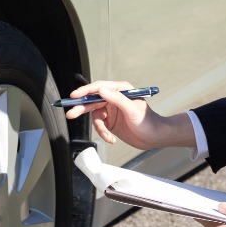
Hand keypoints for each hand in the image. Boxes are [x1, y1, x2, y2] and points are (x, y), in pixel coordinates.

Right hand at [62, 80, 192, 150]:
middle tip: (71, 113)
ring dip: (99, 127)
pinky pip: (100, 125)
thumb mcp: (132, 109)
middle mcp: (114, 98)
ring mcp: (112, 110)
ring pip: (95, 115)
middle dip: (82, 108)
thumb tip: (101, 90)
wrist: (155, 137)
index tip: (74, 96)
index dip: (85, 91)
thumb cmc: (148, 121)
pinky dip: (104, 133)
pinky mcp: (111, 121)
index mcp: (120, 90)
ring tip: (107, 136)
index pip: (99, 88)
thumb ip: (116, 98)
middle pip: (93, 100)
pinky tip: (112, 139)